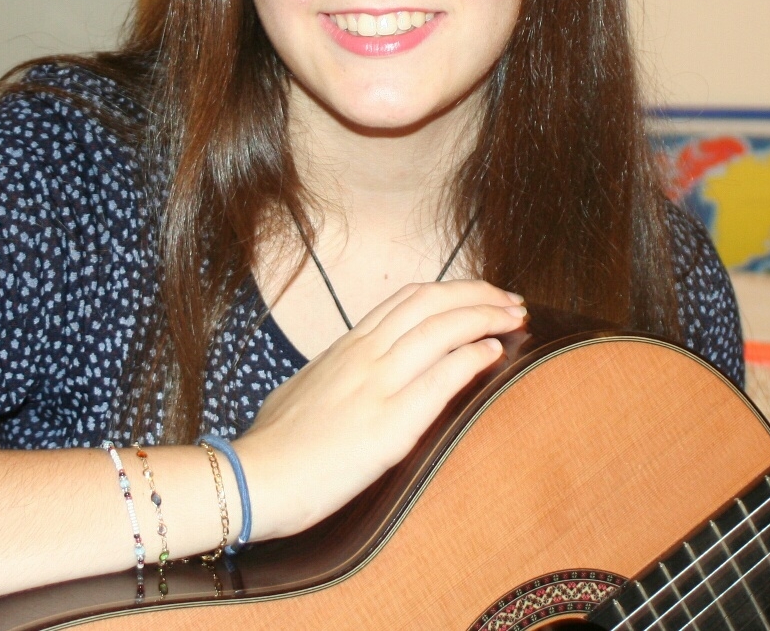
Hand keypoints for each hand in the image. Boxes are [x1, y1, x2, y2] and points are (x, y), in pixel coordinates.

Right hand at [235, 279, 525, 539]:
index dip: (451, 291)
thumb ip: (335, 374)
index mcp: (346, 346)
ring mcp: (377, 384)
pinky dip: (473, 357)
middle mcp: (364, 354)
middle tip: (510, 300)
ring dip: (486, 317)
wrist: (253, 479)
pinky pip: (442, 376)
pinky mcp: (390, 424)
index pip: (408, 299)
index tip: (479, 295)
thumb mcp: (304, 389)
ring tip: (515, 318)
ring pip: (442, 328)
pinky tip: (494, 353)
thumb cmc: (272, 444)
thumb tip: (350, 375)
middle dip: (478, 294)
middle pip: (432, 302)